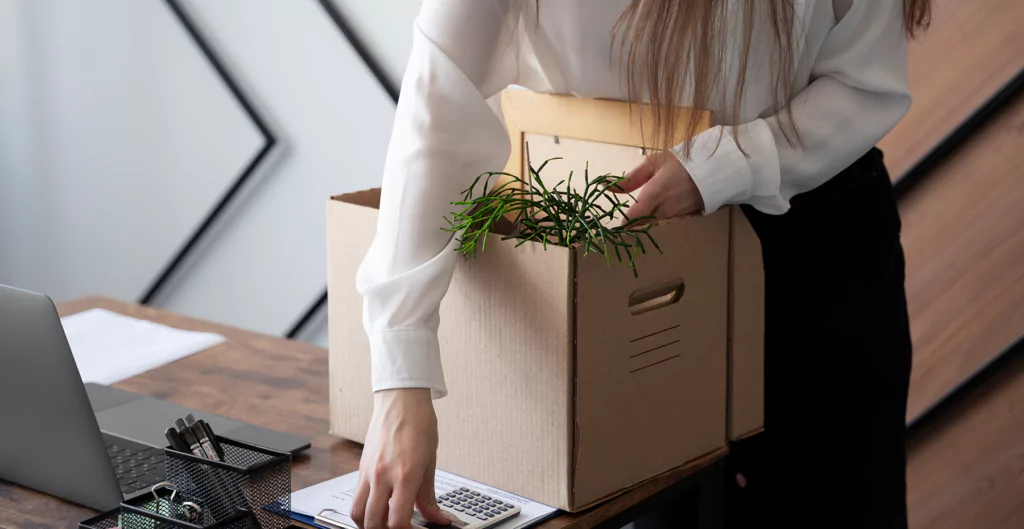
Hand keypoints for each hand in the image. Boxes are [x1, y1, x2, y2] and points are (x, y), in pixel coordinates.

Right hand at [351, 389, 451, 528]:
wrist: (401, 399)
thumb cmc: (418, 422)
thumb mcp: (431, 461)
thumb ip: (429, 495)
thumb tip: (438, 517)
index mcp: (405, 475)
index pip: (397, 521)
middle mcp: (382, 475)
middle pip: (373, 522)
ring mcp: (368, 472)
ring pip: (357, 513)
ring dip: (369, 524)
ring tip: (384, 523)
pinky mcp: (361, 467)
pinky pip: (357, 496)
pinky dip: (365, 508)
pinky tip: (379, 505)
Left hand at [613, 152, 704, 222]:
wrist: (716, 167)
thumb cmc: (681, 162)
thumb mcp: (654, 163)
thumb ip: (630, 179)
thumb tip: (606, 187)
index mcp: (654, 195)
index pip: (632, 218)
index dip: (623, 222)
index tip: (616, 221)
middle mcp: (664, 209)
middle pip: (642, 224)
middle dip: (633, 222)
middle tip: (626, 216)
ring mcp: (676, 216)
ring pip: (654, 223)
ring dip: (646, 220)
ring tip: (644, 209)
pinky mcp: (685, 218)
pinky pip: (667, 221)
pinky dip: (661, 217)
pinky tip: (661, 208)